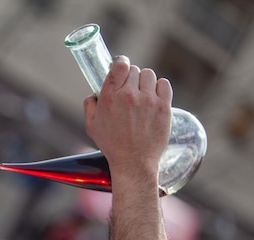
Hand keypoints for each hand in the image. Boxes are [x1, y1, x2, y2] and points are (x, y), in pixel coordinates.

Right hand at [83, 56, 172, 183]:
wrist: (134, 161)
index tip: (122, 67)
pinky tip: (154, 97)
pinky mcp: (163, 106)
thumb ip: (90, 106)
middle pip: (134, 70)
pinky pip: (164, 84)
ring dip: (145, 82)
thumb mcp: (92, 126)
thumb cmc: (112, 145)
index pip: (119, 65)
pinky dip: (159, 87)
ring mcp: (148, 100)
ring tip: (143, 95)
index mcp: (110, 97)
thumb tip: (93, 94)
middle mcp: (129, 95)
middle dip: (131, 78)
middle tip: (130, 90)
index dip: (121, 63)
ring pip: (149, 75)